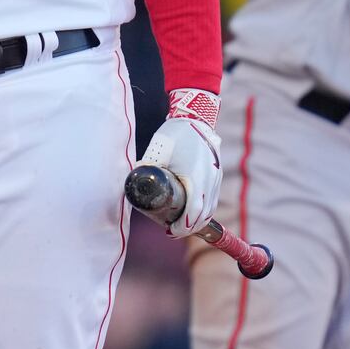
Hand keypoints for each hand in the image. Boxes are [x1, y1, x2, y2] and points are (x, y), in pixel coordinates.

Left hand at [137, 88, 221, 237]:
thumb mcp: (158, 152)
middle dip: (189, 227)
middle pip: (203, 214)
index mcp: (195, 177)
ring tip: (181, 224)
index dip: (182, 226)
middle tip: (172, 230)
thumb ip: (147, 167)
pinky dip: (204, 209)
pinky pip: (213, 198)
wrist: (196, 118)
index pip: (193, 211)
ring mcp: (215, 177)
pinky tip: (194, 212)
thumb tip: (132, 180)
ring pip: (210, 208)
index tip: (170, 230)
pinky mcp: (217, 174)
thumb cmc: (176, 134)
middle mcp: (209, 180)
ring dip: (198, 220)